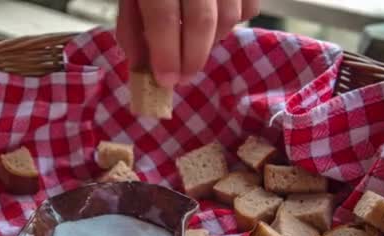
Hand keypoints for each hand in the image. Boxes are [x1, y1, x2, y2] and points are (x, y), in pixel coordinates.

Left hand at [116, 0, 259, 86]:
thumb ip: (133, 24)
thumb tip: (141, 65)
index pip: (163, 17)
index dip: (166, 53)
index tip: (166, 80)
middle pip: (201, 21)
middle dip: (192, 58)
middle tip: (183, 77)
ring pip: (229, 16)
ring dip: (212, 42)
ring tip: (195, 47)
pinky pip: (249, 6)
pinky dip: (234, 22)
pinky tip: (215, 23)